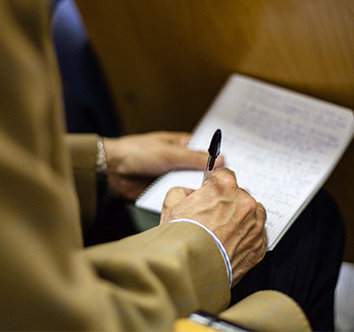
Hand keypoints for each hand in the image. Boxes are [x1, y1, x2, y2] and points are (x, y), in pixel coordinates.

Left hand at [102, 131, 223, 199]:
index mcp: (183, 145)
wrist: (112, 172)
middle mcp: (181, 162)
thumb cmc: (137, 153)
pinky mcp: (167, 193)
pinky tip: (202, 206)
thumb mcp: (170, 153)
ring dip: (201, 191)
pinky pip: (182, 198)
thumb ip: (195, 158)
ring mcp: (174, 178)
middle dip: (214, 178)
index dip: (221, 157)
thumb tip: (221, 159)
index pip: (208, 151)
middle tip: (233, 186)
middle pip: (204, 171)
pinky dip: (189, 201)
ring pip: (194, 186)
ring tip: (222, 198)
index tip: (240, 165)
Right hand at [160, 168, 266, 285]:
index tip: (212, 193)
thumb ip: (182, 191)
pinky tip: (231, 245)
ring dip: (242, 219)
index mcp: (225, 186)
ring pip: (253, 214)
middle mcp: (245, 202)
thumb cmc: (181, 239)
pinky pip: (257, 236)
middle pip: (240, 195)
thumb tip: (189, 193)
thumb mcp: (170, 205)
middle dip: (228, 204)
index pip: (225, 175)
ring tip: (224, 233)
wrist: (190, 269)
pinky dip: (247, 239)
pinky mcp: (260, 245)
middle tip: (213, 219)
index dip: (215, 185)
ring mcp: (255, 224)